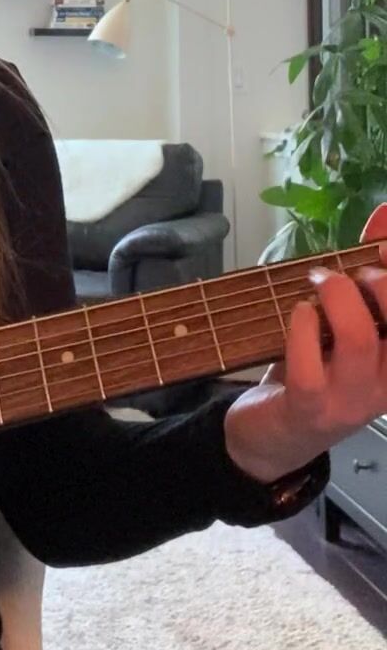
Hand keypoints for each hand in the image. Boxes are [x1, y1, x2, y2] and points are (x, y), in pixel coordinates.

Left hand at [223, 203, 386, 483]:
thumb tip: (386, 213)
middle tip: (349, 274)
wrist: (273, 436)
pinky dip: (302, 326)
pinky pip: (309, 364)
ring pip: (357, 339)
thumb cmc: (318, 368)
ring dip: (336, 297)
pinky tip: (300, 312)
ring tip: (320, 284)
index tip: (383, 244)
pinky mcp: (310, 408)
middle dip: (378, 284)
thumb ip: (369, 272)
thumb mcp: (348, 322)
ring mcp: (351, 400)